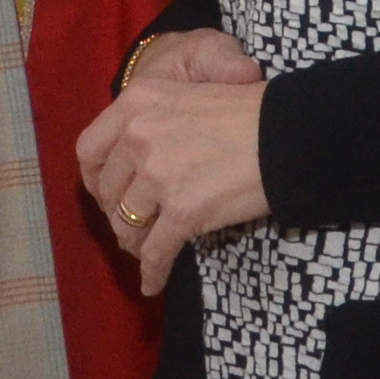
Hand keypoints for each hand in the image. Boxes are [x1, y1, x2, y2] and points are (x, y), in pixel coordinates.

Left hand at [75, 34, 269, 296]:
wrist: (290, 133)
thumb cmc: (250, 112)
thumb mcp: (190, 96)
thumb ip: (155, 122)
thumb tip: (136, 162)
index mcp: (139, 100)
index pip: (89, 148)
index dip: (93, 178)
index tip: (104, 193)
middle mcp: (140, 135)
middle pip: (109, 191)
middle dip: (118, 214)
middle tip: (133, 227)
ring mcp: (159, 175)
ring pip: (127, 224)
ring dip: (134, 243)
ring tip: (145, 252)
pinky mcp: (182, 212)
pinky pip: (155, 252)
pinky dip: (153, 271)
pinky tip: (154, 282)